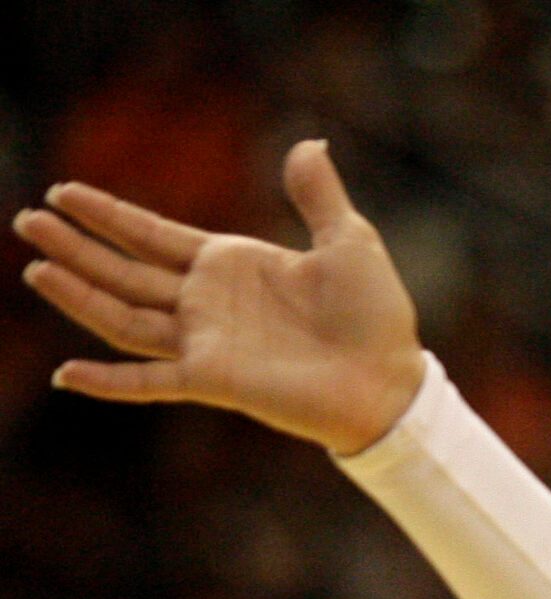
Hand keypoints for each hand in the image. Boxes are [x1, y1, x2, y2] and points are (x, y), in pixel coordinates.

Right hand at [13, 137, 427, 456]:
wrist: (392, 380)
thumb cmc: (375, 317)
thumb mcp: (349, 241)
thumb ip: (318, 196)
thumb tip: (309, 143)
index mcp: (230, 265)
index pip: (153, 235)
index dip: (109, 215)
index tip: (64, 192)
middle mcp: (207, 302)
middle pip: (125, 270)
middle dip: (77, 245)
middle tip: (27, 219)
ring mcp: (206, 342)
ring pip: (124, 316)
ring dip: (79, 295)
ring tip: (36, 267)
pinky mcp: (214, 380)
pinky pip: (151, 380)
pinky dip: (110, 381)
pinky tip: (68, 375)